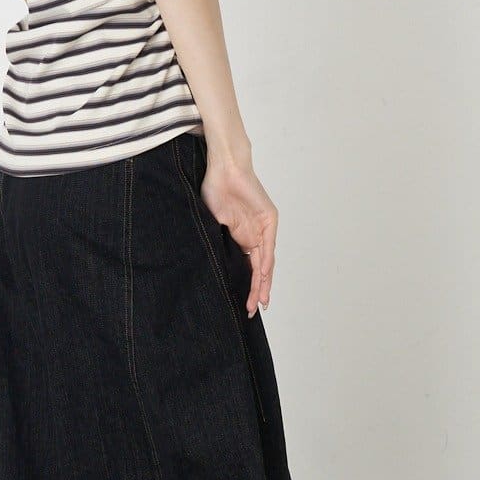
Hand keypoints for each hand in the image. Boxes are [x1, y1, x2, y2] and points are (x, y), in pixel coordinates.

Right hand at [199, 150, 277, 315]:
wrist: (224, 168)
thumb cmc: (215, 190)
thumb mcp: (212, 223)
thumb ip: (216, 242)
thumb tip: (210, 266)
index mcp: (242, 236)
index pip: (246, 267)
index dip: (246, 286)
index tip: (243, 305)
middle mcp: (255, 234)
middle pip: (258, 269)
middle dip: (256, 291)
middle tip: (252, 311)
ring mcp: (263, 228)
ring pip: (265, 262)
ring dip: (263, 283)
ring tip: (259, 303)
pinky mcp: (269, 219)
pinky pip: (268, 246)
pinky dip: (265, 263)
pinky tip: (262, 278)